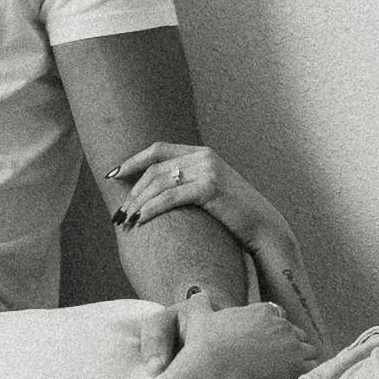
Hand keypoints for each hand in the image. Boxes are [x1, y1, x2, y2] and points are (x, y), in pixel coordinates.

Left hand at [110, 139, 326, 339]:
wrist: (264, 228)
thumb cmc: (234, 215)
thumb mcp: (209, 191)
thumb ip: (188, 183)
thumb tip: (155, 191)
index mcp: (202, 153)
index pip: (158, 150)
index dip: (132, 161)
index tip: (113, 175)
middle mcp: (204, 156)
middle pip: (154, 169)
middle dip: (132, 192)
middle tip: (119, 213)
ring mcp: (208, 170)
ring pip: (159, 183)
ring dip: (138, 203)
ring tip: (126, 221)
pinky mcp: (210, 188)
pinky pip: (171, 197)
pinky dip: (152, 209)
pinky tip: (141, 221)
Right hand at [166, 295, 318, 378]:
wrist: (212, 371)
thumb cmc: (204, 346)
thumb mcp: (199, 318)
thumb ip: (201, 304)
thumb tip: (198, 294)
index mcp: (262, 311)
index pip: (279, 315)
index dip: (274, 329)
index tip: (267, 342)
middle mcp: (280, 324)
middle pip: (295, 333)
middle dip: (289, 345)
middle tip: (277, 361)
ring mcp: (290, 344)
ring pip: (307, 350)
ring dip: (300, 359)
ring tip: (288, 373)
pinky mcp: (295, 364)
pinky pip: (310, 368)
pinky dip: (304, 374)